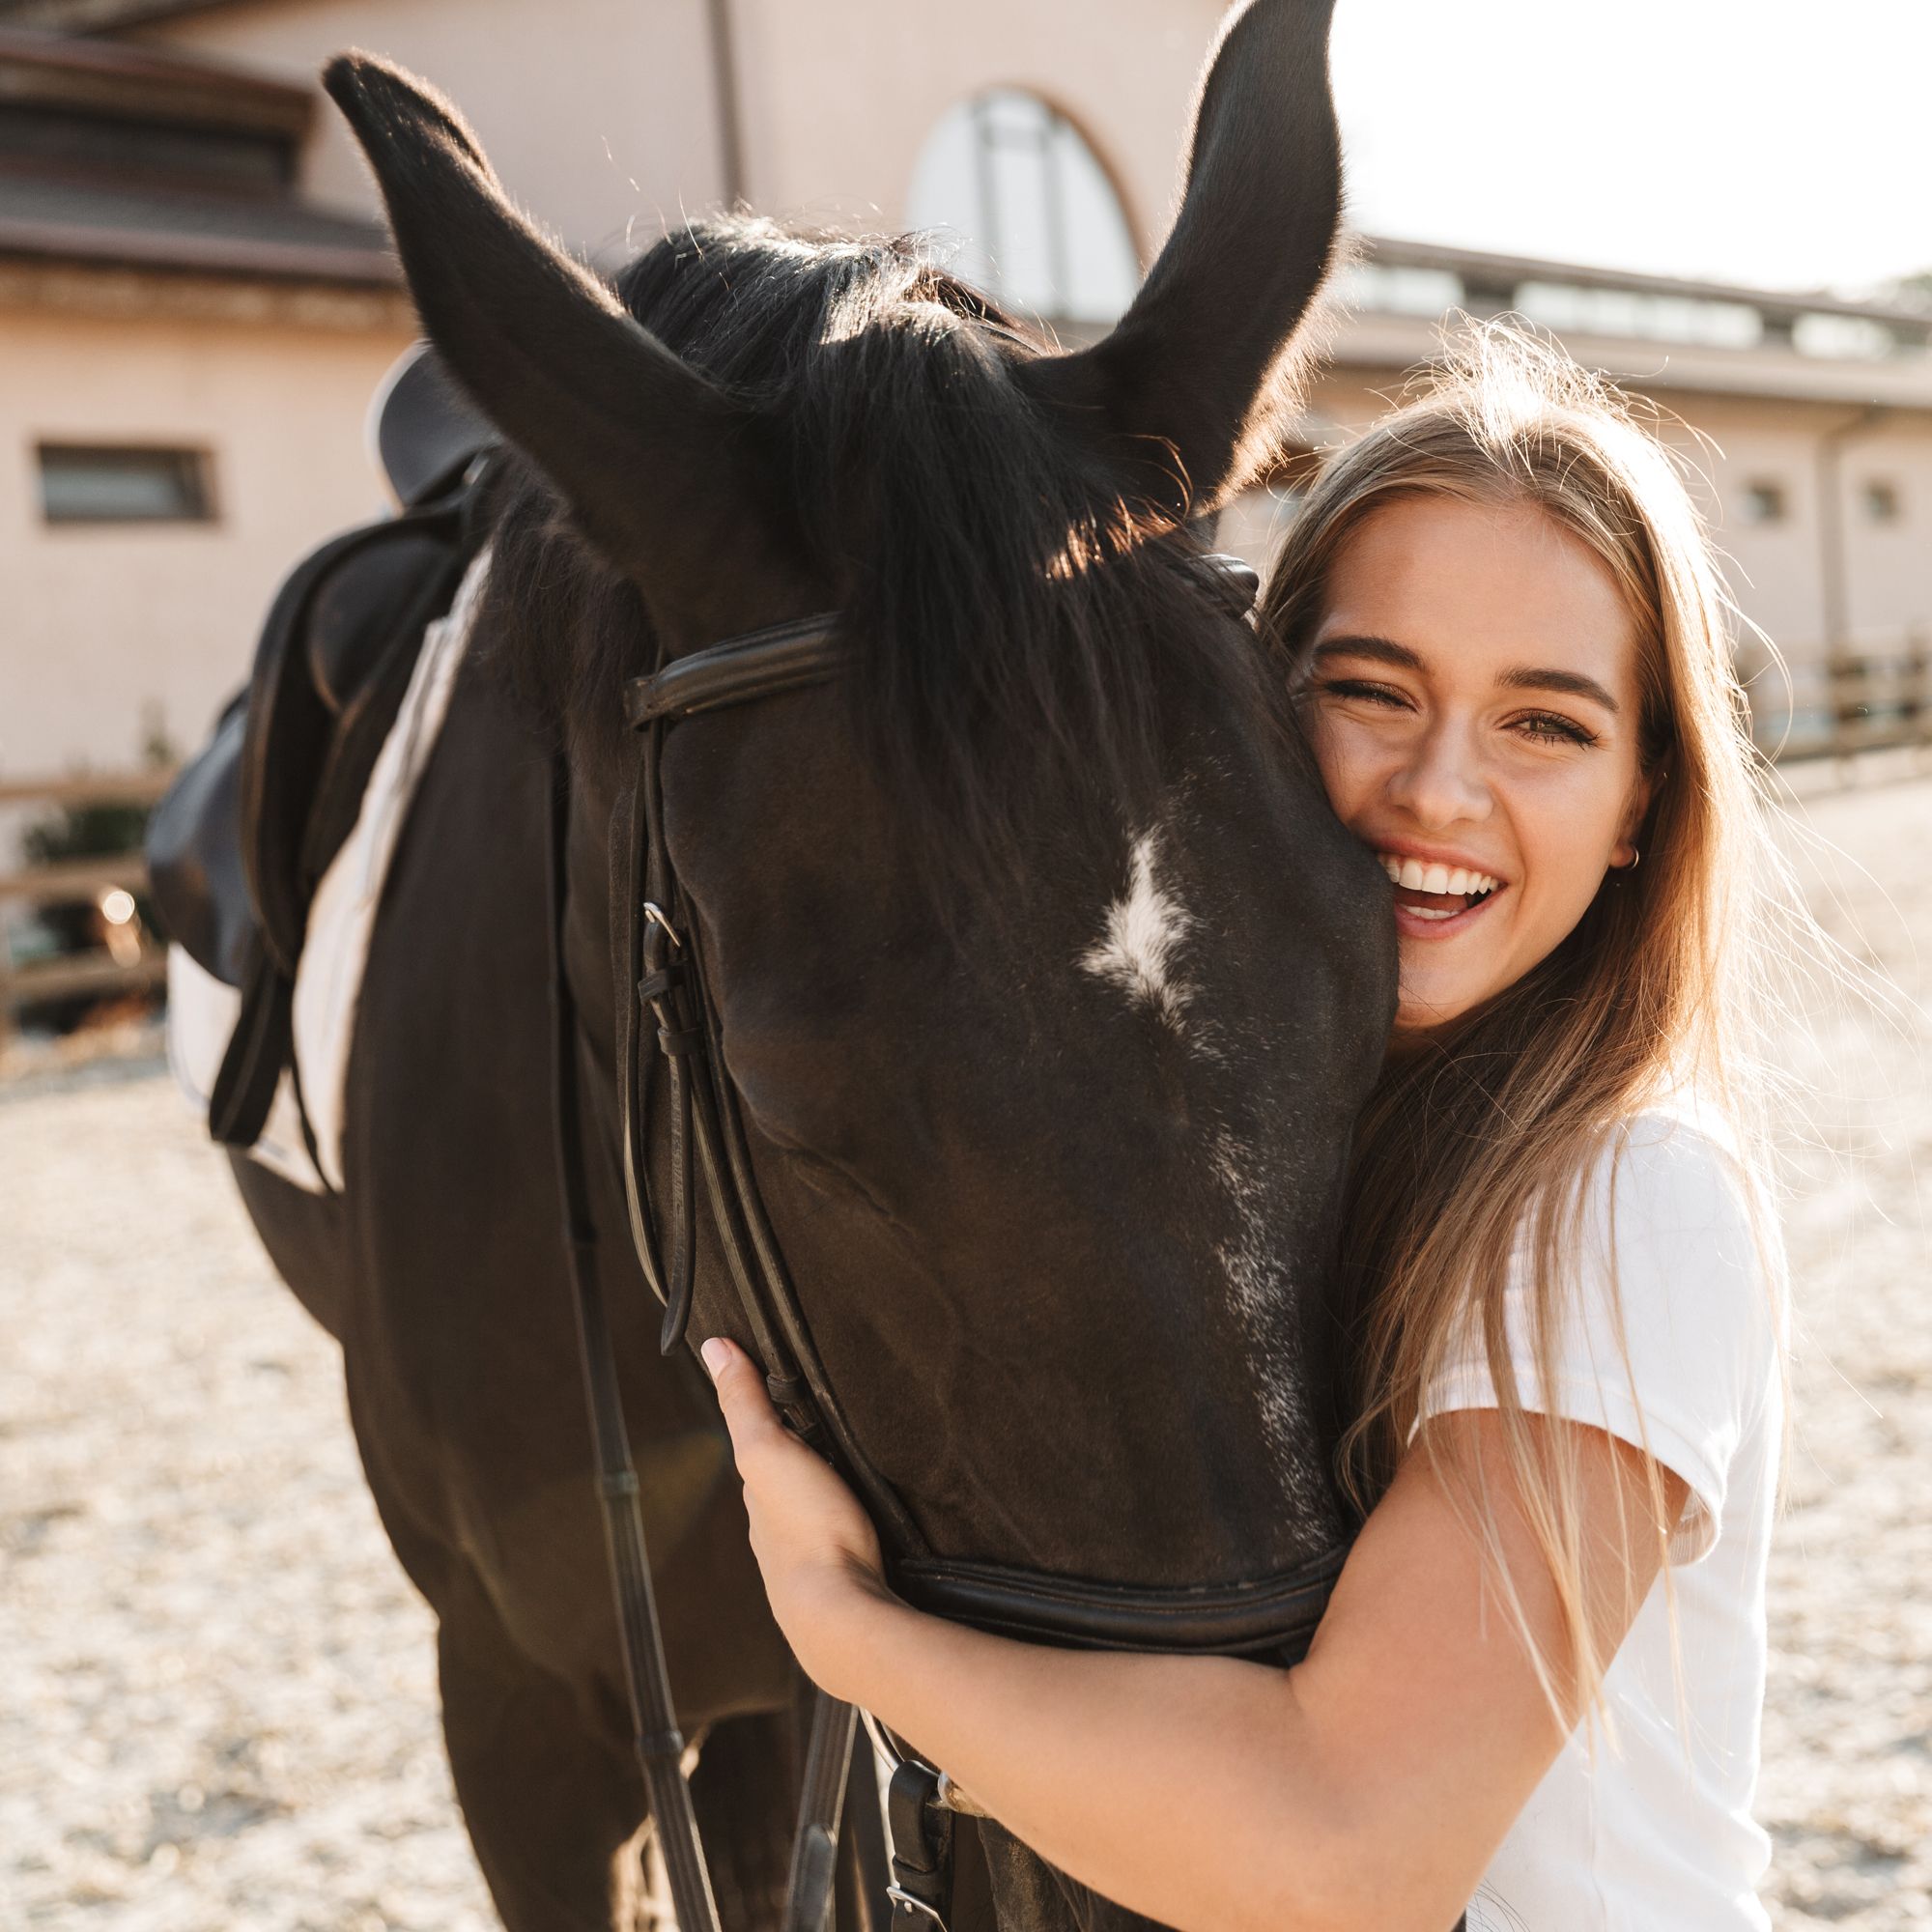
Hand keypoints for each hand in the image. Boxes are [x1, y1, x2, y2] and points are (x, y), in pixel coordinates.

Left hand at [703, 1336, 891, 1696]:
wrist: (845, 1619)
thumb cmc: (807, 1533)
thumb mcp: (769, 1452)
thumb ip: (745, 1404)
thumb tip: (713, 1347)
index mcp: (760, 1503)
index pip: (761, 1457)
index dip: (773, 1429)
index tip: (792, 1404)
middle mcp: (777, 1538)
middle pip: (790, 1494)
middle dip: (807, 1469)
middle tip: (835, 1440)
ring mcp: (811, 1568)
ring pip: (818, 1524)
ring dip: (833, 1504)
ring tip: (860, 1481)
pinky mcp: (850, 1586)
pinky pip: (848, 1550)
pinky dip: (855, 1534)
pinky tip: (874, 1529)